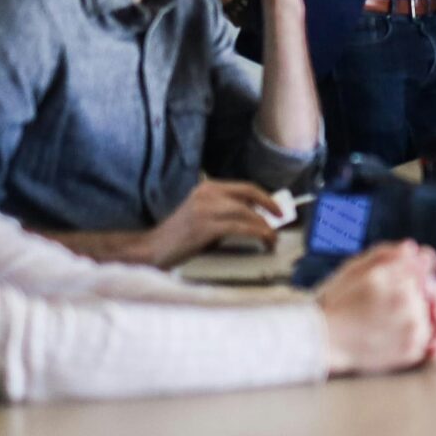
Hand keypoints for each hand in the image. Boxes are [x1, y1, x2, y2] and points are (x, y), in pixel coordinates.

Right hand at [143, 179, 279, 266]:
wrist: (154, 248)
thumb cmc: (181, 236)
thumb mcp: (205, 215)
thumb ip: (228, 212)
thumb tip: (257, 217)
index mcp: (208, 188)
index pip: (244, 187)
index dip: (265, 197)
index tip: (277, 209)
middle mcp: (207, 193)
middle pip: (248, 194)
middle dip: (270, 207)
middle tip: (281, 221)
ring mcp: (205, 209)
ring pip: (246, 211)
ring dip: (264, 225)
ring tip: (272, 237)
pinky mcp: (205, 226)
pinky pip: (239, 227)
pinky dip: (257, 233)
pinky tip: (264, 240)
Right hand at [318, 242, 435, 375]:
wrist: (322, 339)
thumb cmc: (336, 303)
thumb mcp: (353, 267)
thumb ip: (386, 254)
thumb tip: (413, 249)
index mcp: (394, 275)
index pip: (425, 262)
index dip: (420, 266)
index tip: (414, 272)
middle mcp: (407, 299)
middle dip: (429, 289)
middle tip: (411, 296)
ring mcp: (412, 325)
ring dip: (431, 314)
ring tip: (409, 318)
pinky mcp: (412, 349)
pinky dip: (435, 343)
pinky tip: (426, 340)